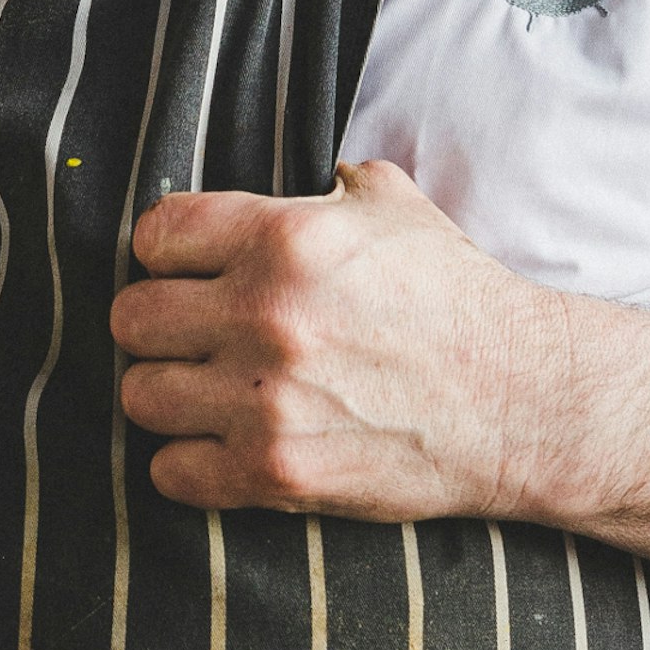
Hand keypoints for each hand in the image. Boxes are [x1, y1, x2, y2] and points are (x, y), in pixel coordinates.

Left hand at [111, 160, 556, 520]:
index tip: (188, 271)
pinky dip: (189, 462)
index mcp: (285, 237)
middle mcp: (263, 315)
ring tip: (210, 391)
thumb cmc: (457, 297)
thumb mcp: (393, 205)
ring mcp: (263, 401)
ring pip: (140, 396)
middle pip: (132, 318)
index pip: (155, 235)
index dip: (167, 253)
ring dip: (171, 393)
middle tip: (197, 334)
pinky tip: (224, 444)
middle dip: (160, 325)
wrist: (518, 400)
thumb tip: (291, 175)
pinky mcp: (274, 474)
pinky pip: (169, 471)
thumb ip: (324, 183)